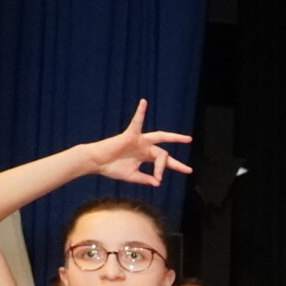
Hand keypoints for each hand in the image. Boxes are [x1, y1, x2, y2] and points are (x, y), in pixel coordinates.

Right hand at [78, 101, 192, 187]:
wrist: (96, 163)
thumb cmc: (111, 168)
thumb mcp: (132, 176)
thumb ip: (145, 179)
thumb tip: (158, 183)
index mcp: (145, 157)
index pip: (163, 162)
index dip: (175, 167)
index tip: (187, 171)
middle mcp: (144, 147)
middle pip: (163, 152)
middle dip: (176, 158)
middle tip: (189, 161)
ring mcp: (138, 140)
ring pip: (158, 138)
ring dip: (172, 137)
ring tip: (186, 139)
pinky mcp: (130, 134)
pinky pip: (136, 122)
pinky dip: (140, 112)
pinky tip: (143, 102)